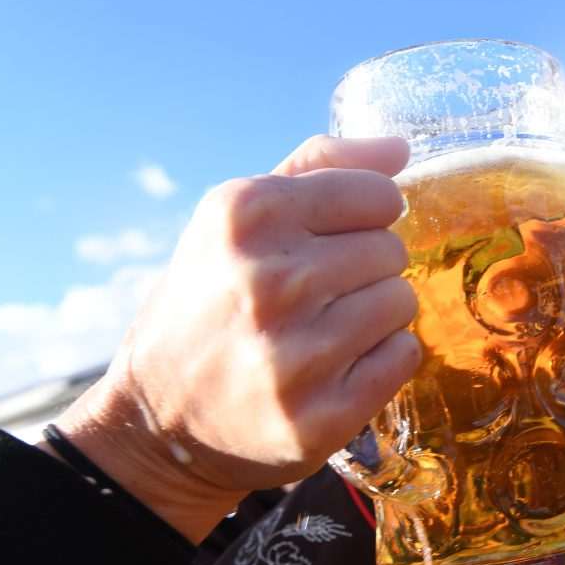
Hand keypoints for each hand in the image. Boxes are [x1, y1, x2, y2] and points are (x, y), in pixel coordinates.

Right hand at [50, 135, 421, 540]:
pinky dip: (383, 360)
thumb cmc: (214, 298)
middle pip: (392, 250)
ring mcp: (295, 355)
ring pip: (402, 302)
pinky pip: (404, 356)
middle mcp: (268, 282)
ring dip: (376, 315)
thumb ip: (321, 167)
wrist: (160, 416)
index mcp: (246, 216)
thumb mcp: (241, 218)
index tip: (331, 239)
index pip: (379, 195)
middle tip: (316, 295)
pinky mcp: (320, 415)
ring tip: (325, 330)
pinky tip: (337, 368)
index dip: (365, 217)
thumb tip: (400, 148)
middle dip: (366, 268)